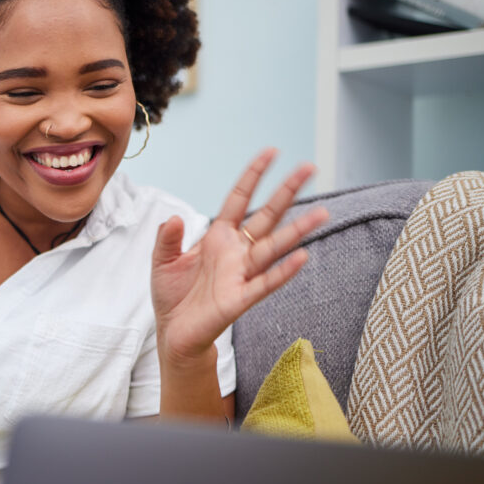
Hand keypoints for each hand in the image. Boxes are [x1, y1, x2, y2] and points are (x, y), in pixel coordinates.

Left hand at [151, 149, 327, 365]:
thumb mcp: (162, 260)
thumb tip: (174, 217)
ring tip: (322, 212)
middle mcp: (236, 251)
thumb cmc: (172, 295)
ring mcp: (242, 273)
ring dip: (297, 230)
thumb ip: (167, 238)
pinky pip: (266, 282)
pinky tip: (302, 256)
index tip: (272, 152)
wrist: (174, 332)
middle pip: (267, 216)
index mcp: (218, 236)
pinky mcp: (241, 298)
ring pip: (274, 246)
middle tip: (310, 168)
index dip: (254, 176)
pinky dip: (283, 271)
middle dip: (287, 192)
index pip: (239, 199)